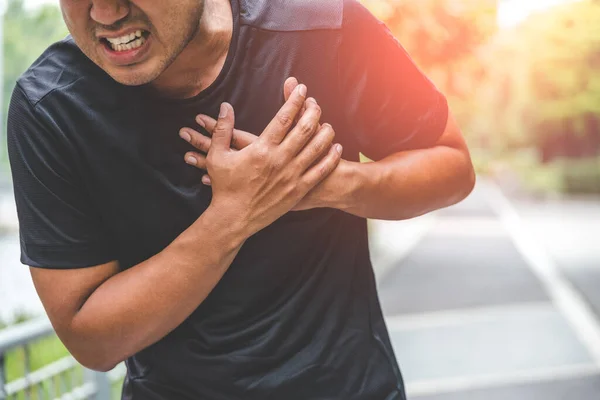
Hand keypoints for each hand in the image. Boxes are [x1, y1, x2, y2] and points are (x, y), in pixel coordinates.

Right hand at [182, 84, 342, 235]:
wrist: (233, 219)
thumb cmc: (224, 187)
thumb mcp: (216, 156)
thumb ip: (222, 129)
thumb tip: (225, 106)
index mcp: (261, 149)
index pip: (284, 118)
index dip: (294, 101)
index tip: (301, 89)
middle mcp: (280, 160)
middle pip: (304, 129)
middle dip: (313, 113)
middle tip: (316, 104)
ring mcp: (291, 176)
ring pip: (316, 149)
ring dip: (325, 133)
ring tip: (328, 124)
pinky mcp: (298, 191)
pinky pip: (320, 171)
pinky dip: (330, 158)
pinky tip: (336, 148)